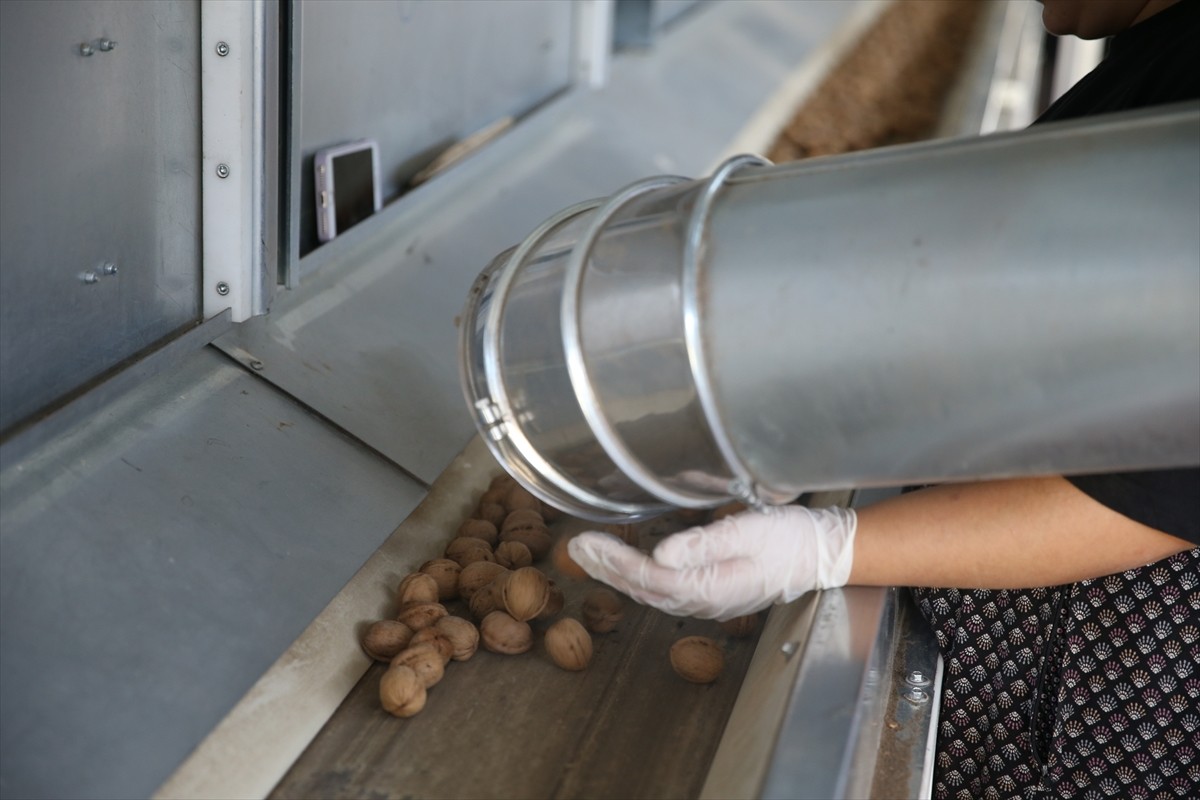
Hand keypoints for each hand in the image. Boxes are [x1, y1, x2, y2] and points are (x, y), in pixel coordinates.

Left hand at [567, 505, 856, 619]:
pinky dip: (637, 576)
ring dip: (617, 572)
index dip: (614, 560)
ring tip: (589, 555)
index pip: (650, 577)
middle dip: (605, 567)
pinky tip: (625, 565)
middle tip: (575, 547)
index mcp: (711, 587)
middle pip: (643, 588)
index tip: (587, 541)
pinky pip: (664, 590)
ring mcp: (708, 600)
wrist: (820, 554)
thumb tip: (660, 555)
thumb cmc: (789, 539)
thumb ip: (704, 544)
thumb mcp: (749, 531)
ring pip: (651, 591)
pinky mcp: (711, 592)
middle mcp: (705, 600)